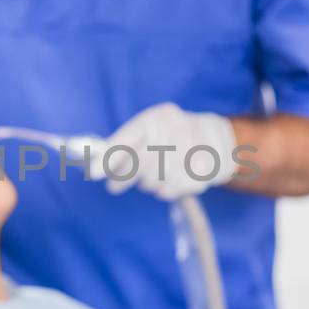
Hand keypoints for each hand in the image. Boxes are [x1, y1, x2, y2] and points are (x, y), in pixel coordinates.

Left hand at [98, 103, 237, 200]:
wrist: (214, 140)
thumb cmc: (170, 135)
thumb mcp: (148, 130)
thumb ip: (121, 145)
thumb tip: (95, 168)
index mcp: (159, 118)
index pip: (129, 138)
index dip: (110, 157)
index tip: (94, 173)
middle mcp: (176, 132)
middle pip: (138, 163)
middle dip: (123, 177)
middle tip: (114, 186)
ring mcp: (190, 154)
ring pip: (150, 180)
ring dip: (145, 183)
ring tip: (152, 176)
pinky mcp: (199, 175)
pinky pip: (166, 191)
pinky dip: (162, 190)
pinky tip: (168, 180)